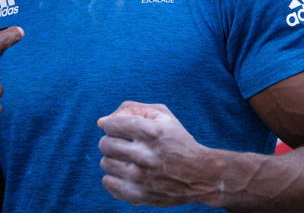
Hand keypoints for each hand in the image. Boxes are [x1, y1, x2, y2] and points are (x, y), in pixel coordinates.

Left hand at [97, 101, 220, 207]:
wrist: (202, 175)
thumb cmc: (177, 140)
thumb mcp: (162, 115)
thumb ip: (131, 109)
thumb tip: (101, 122)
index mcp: (150, 132)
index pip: (110, 125)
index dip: (113, 125)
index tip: (122, 129)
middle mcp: (144, 156)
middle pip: (104, 144)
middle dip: (112, 141)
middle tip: (126, 144)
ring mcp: (141, 178)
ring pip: (105, 163)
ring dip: (114, 159)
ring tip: (128, 159)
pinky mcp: (139, 195)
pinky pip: (108, 183)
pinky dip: (113, 177)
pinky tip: (127, 173)